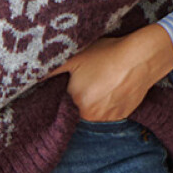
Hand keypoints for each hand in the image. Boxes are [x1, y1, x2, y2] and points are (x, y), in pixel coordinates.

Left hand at [58, 24, 172, 120]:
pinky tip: (113, 88)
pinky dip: (109, 103)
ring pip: (95, 112)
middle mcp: (91, 115)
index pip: (64, 102)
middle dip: (81, 96)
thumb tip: (31, 75)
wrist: (140, 58)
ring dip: (96, 102)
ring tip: (103, 83)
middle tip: (91, 79)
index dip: (68, 91)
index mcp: (76, 103)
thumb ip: (51, 69)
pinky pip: (110, 113)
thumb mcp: (74, 58)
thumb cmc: (106, 55)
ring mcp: (108, 118)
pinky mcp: (123, 116)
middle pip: (79, 108)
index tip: (74, 81)